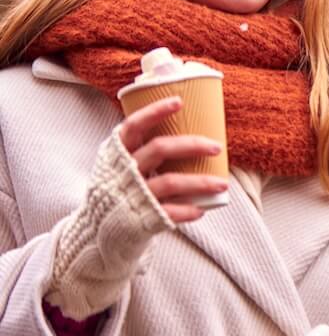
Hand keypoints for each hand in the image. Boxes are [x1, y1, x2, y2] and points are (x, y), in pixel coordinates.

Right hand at [119, 96, 227, 223]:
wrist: (97, 233)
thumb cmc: (121, 191)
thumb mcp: (122, 167)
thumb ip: (145, 151)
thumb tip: (193, 136)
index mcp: (117, 154)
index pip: (133, 126)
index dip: (154, 112)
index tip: (179, 102)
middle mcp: (122, 171)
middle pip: (159, 149)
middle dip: (191, 145)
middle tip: (217, 147)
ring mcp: (131, 194)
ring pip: (170, 181)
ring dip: (200, 182)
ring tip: (223, 184)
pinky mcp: (139, 219)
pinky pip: (169, 212)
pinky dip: (187, 210)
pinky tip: (201, 209)